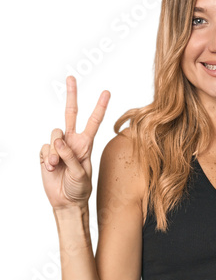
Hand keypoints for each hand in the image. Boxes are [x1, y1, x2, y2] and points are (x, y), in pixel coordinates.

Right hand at [40, 76, 110, 209]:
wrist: (66, 202)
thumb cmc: (79, 189)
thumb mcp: (80, 174)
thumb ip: (70, 156)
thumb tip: (59, 140)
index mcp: (86, 144)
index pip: (94, 121)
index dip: (100, 107)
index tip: (106, 92)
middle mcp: (73, 141)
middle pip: (71, 113)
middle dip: (72, 95)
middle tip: (71, 78)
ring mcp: (59, 146)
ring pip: (54, 133)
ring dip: (55, 150)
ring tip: (57, 165)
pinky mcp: (46, 153)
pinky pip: (45, 146)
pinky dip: (47, 157)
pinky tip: (51, 167)